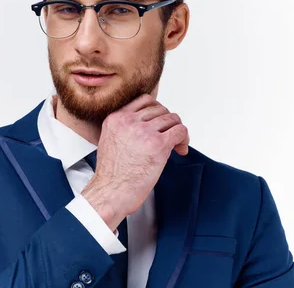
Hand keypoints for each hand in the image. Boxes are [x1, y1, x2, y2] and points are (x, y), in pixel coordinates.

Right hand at [82, 93, 189, 230]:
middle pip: (161, 109)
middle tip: (169, 137)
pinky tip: (180, 150)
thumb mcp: (109, 140)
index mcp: (115, 119)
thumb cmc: (110, 175)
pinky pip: (180, 131)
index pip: (144, 100)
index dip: (157, 111)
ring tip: (175, 146)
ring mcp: (144, 131)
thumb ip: (124, 129)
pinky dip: (184, 139)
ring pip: (172, 119)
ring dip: (177, 132)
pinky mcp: (158, 144)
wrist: (110, 192)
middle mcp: (129, 121)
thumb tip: (146, 126)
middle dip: (168, 123)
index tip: (159, 123)